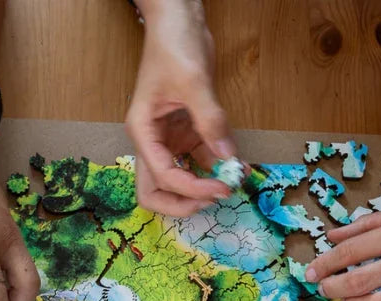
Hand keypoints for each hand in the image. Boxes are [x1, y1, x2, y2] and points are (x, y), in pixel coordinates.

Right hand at [125, 0, 235, 215]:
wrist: (178, 18)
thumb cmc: (173, 44)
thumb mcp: (193, 81)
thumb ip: (210, 121)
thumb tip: (229, 157)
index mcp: (143, 132)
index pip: (162, 175)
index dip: (190, 189)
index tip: (220, 188)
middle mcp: (152, 141)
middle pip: (156, 191)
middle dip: (182, 202)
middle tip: (213, 199)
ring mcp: (169, 139)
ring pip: (178, 180)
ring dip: (201, 188)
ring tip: (231, 183)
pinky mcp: (187, 132)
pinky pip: (199, 159)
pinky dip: (215, 167)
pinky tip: (237, 166)